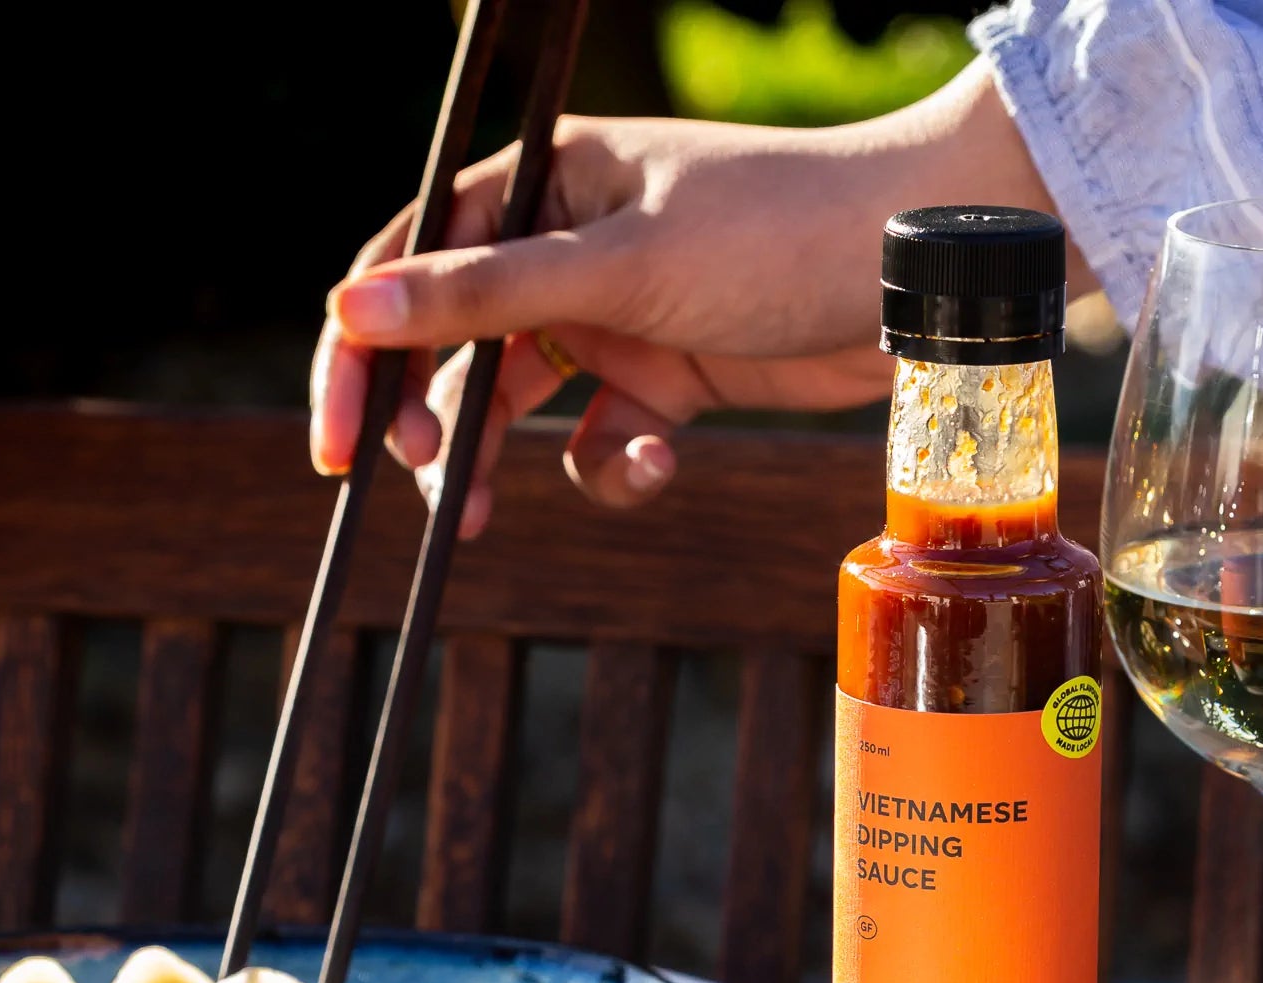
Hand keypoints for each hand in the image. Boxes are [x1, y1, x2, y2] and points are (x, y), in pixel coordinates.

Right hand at [309, 62, 1082, 535]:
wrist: (923, 274)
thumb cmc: (777, 230)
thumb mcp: (615, 267)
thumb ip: (479, 296)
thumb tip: (348, 313)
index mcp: (542, 186)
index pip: (411, 264)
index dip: (361, 350)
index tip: (339, 440)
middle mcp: (565, 249)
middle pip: (451, 346)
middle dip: (429, 419)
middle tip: (426, 481)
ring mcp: (614, 318)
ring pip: (515, 406)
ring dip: (495, 461)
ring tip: (475, 515)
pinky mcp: (663, 380)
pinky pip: (598, 441)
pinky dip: (612, 468)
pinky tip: (656, 462)